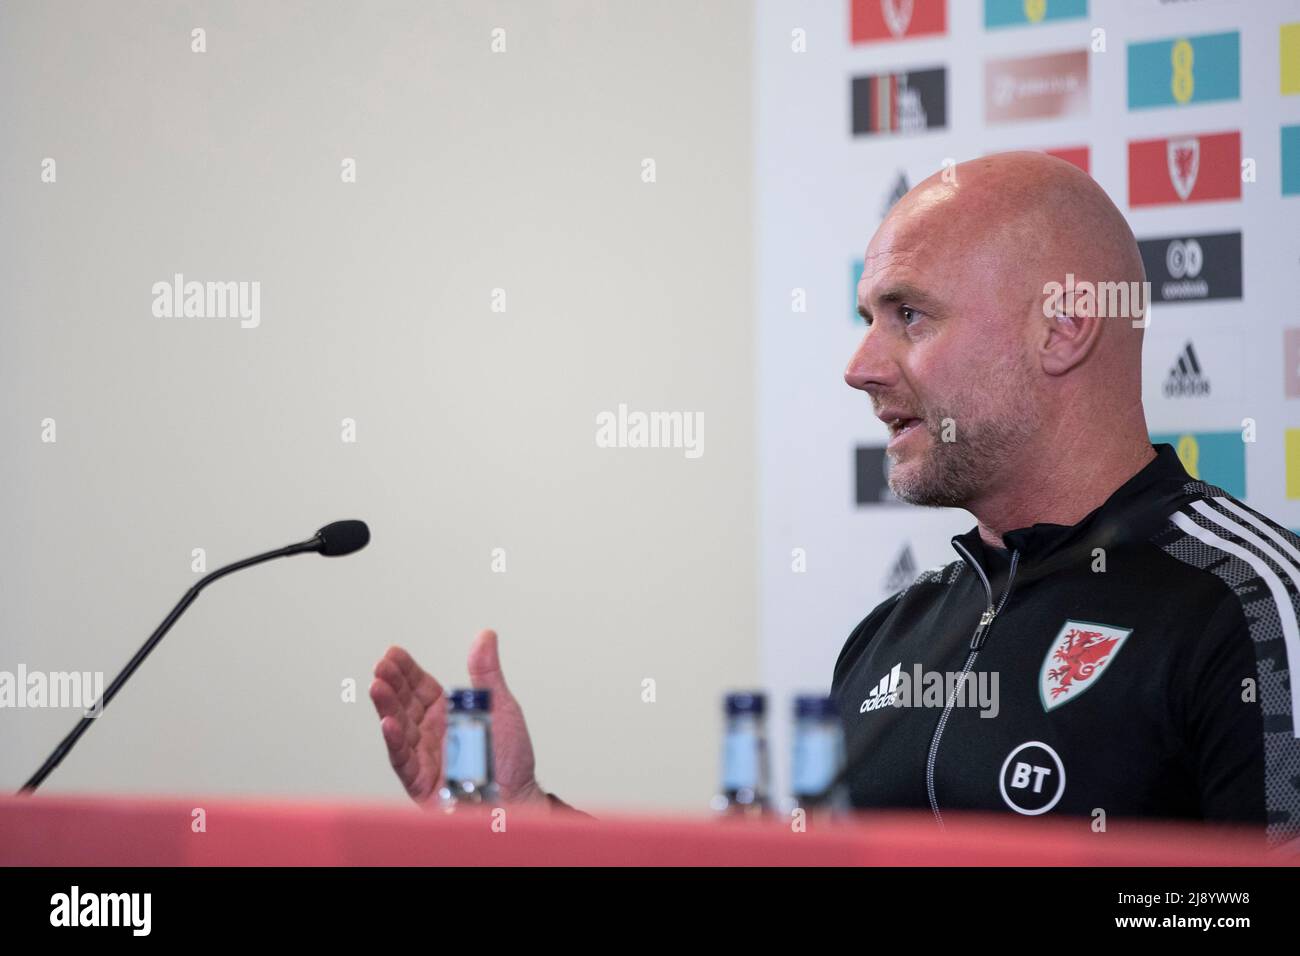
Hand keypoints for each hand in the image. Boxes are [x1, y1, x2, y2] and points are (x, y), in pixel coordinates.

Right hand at [370, 629, 547, 808]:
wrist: (517, 799)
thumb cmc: (510, 758)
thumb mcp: (500, 706)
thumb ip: (486, 672)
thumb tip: (485, 635)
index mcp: (447, 712)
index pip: (420, 686)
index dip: (406, 670)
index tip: (393, 653)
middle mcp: (430, 732)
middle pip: (405, 703)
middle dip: (392, 683)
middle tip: (381, 666)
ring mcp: (423, 756)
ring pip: (399, 727)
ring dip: (387, 707)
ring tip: (377, 686)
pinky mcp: (420, 781)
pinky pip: (404, 759)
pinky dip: (395, 741)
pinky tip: (387, 722)